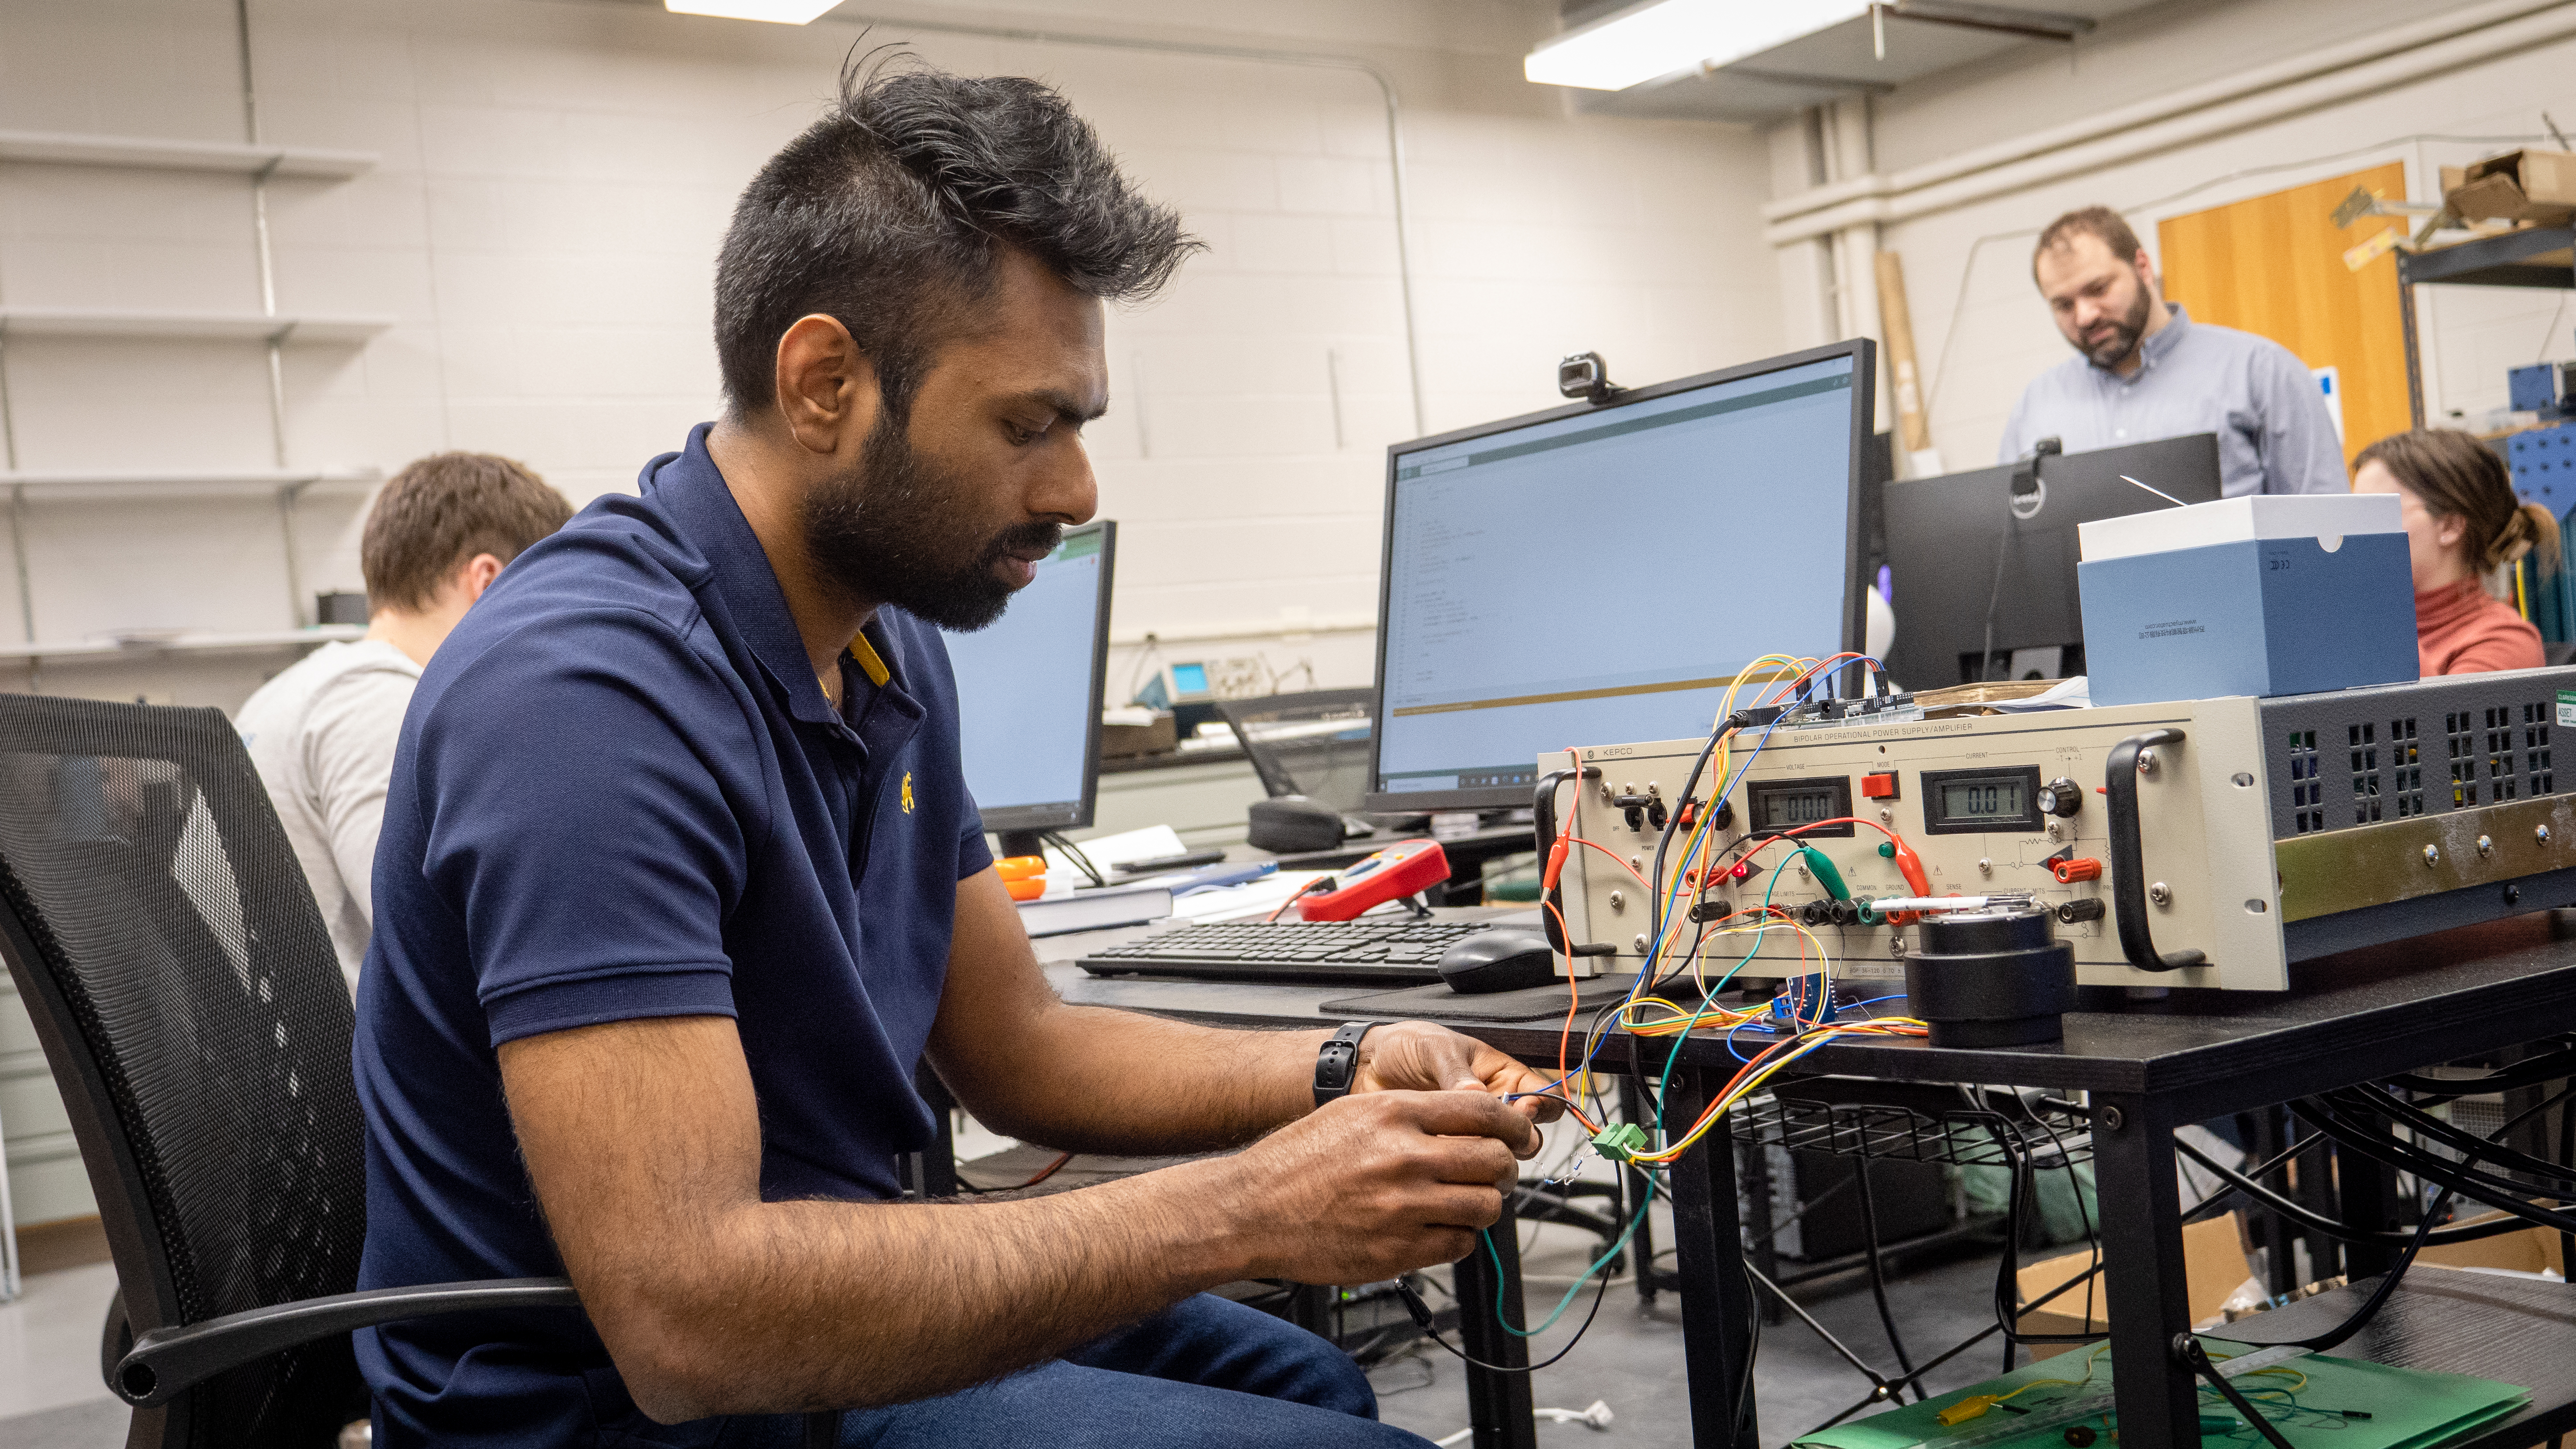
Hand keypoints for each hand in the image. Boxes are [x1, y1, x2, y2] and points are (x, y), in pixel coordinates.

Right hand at [1211, 1090, 1529, 1283]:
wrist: (1252, 1211)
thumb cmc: (1296, 1161)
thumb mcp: (1352, 1113)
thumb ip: (1414, 1114)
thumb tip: (1471, 1119)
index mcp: (1394, 1114)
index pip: (1484, 1112)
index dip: (1515, 1126)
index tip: (1521, 1136)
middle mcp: (1403, 1158)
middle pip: (1494, 1161)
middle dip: (1503, 1169)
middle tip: (1493, 1173)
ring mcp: (1402, 1208)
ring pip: (1485, 1207)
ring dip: (1482, 1206)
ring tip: (1461, 1203)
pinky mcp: (1398, 1251)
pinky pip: (1459, 1244)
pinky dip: (1457, 1238)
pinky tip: (1435, 1228)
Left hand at [1349, 1021, 1566, 1148]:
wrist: (1365, 1068)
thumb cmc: (1404, 1047)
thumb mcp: (1434, 1049)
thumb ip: (1457, 1073)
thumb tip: (1477, 1095)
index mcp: (1500, 1075)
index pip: (1542, 1094)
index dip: (1542, 1106)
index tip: (1526, 1111)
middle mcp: (1492, 1107)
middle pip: (1527, 1134)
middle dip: (1518, 1139)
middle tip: (1495, 1136)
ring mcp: (1471, 1133)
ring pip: (1499, 1155)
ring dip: (1488, 1155)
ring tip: (1462, 1144)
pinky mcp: (1449, 1153)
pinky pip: (1466, 1167)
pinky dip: (1460, 1165)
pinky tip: (1443, 1155)